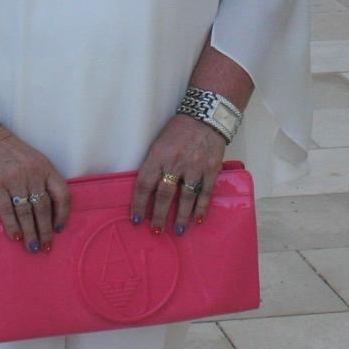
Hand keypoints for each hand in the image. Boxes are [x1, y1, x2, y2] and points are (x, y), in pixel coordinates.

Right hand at [0, 129, 69, 252]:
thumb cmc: (9, 150)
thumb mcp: (33, 160)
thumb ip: (41, 180)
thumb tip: (46, 211)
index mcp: (45, 167)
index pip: (62, 193)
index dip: (63, 213)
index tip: (60, 228)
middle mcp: (32, 174)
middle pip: (43, 208)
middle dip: (46, 230)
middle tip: (46, 246)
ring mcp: (14, 180)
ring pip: (26, 213)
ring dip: (30, 233)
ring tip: (33, 247)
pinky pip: (7, 211)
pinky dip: (12, 226)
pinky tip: (16, 236)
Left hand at [131, 115, 226, 235]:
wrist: (206, 116)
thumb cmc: (179, 130)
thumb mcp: (160, 143)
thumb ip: (155, 164)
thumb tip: (149, 189)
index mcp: (159, 155)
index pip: (145, 183)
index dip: (140, 203)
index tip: (137, 219)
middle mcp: (175, 163)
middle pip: (164, 194)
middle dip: (159, 216)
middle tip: (156, 231)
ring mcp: (195, 167)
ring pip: (186, 197)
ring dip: (181, 217)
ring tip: (178, 231)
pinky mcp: (211, 169)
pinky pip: (205, 193)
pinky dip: (202, 208)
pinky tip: (198, 220)